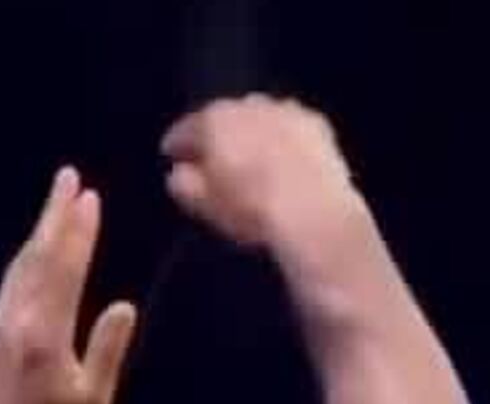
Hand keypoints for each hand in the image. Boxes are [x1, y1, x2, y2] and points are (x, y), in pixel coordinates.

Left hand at [0, 168, 136, 403]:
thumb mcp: (92, 400)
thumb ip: (107, 349)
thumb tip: (123, 305)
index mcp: (46, 332)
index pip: (65, 268)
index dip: (78, 232)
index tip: (89, 198)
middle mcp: (17, 319)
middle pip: (37, 255)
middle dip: (54, 214)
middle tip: (67, 177)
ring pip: (20, 267)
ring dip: (39, 232)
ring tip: (55, 205)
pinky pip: (11, 284)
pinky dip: (27, 260)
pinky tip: (35, 255)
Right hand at [162, 95, 362, 252]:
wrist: (313, 212)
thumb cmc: (250, 209)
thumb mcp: (203, 205)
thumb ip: (183, 183)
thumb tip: (180, 173)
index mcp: (213, 121)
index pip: (185, 129)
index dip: (176, 144)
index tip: (172, 155)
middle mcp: (248, 105)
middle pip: (224, 118)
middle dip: (217, 136)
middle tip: (214, 160)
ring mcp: (285, 110)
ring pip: (258, 118)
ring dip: (251, 134)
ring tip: (250, 159)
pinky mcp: (316, 123)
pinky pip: (289, 127)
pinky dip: (282, 138)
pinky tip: (284, 158)